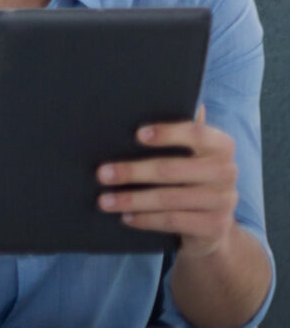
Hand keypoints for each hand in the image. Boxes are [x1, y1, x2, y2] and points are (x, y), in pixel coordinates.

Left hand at [99, 106, 239, 255]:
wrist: (212, 224)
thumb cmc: (189, 177)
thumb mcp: (189, 154)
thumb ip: (177, 132)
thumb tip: (145, 101)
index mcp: (221, 146)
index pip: (196, 133)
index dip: (167, 133)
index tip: (136, 134)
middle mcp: (227, 172)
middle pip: (172, 169)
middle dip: (132, 172)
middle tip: (101, 174)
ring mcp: (223, 201)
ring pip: (168, 199)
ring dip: (131, 200)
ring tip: (104, 200)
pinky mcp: (215, 226)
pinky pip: (173, 221)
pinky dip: (145, 219)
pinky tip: (126, 217)